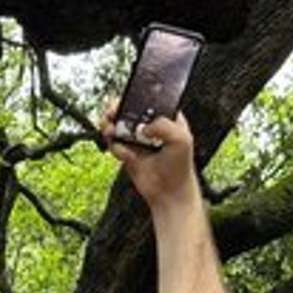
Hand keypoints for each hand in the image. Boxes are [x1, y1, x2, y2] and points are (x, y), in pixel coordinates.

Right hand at [99, 98, 198, 213]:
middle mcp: (150, 127)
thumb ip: (164, 126)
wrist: (169, 193)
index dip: (135, 99)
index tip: (127, 100)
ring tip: (110, 131)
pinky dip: (116, 148)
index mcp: (166, 118)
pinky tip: (126, 155)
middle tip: (111, 114)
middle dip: (116, 111)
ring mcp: (137, 140)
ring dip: (110, 127)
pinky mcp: (127, 153)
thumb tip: (144, 127)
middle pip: (127, 111)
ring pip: (117, 126)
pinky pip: (115, 145)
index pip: (148, 101)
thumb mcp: (181, 140)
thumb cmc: (180, 168)